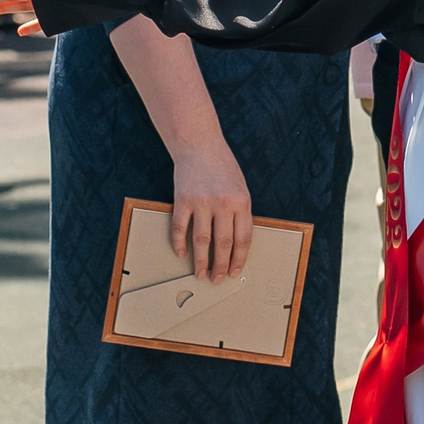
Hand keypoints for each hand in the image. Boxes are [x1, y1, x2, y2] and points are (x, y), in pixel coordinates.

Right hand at [170, 140, 253, 282]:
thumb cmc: (222, 166)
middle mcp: (223, 203)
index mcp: (241, 201)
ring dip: (201, 261)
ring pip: (202, 241)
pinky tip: (181, 254)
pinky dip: (180, 243)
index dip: (239, 259)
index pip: (243, 239)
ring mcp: (202, 202)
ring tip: (200, 274)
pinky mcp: (183, 200)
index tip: (234, 271)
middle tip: (217, 279)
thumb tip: (236, 243)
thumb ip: (239, 212)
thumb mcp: (240, 187)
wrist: (199, 144)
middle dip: (220, 266)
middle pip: (223, 244)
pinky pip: (181, 228)